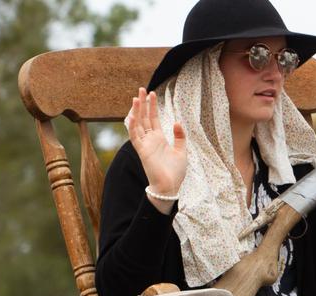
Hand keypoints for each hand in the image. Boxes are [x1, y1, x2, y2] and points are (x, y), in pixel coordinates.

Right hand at [126, 88, 186, 210]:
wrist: (170, 187)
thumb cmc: (175, 172)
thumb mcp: (182, 152)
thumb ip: (180, 137)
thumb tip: (177, 122)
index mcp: (159, 138)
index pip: (153, 119)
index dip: (152, 106)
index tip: (152, 93)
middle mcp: (150, 140)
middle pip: (144, 118)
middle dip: (143, 103)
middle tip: (141, 89)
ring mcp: (145, 144)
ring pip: (138, 124)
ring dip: (137, 111)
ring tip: (136, 97)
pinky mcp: (142, 151)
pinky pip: (135, 136)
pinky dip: (133, 126)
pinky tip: (133, 115)